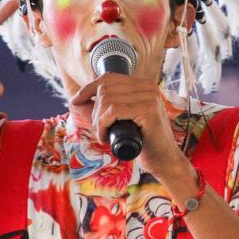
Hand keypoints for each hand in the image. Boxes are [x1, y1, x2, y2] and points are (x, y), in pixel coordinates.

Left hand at [69, 73, 189, 179]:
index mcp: (144, 85)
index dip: (88, 88)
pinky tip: (105, 138)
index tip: (75, 102)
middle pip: (105, 89)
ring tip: (102, 135)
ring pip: (107, 100)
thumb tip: (76, 100)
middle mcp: (148, 86)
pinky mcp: (148, 110)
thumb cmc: (142, 141)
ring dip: (97, 121)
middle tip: (98, 129)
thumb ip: (107, 107)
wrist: (163, 160)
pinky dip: (102, 125)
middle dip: (94, 110)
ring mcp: (150, 97)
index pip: (109, 78)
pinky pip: (113, 111)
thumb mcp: (123, 118)